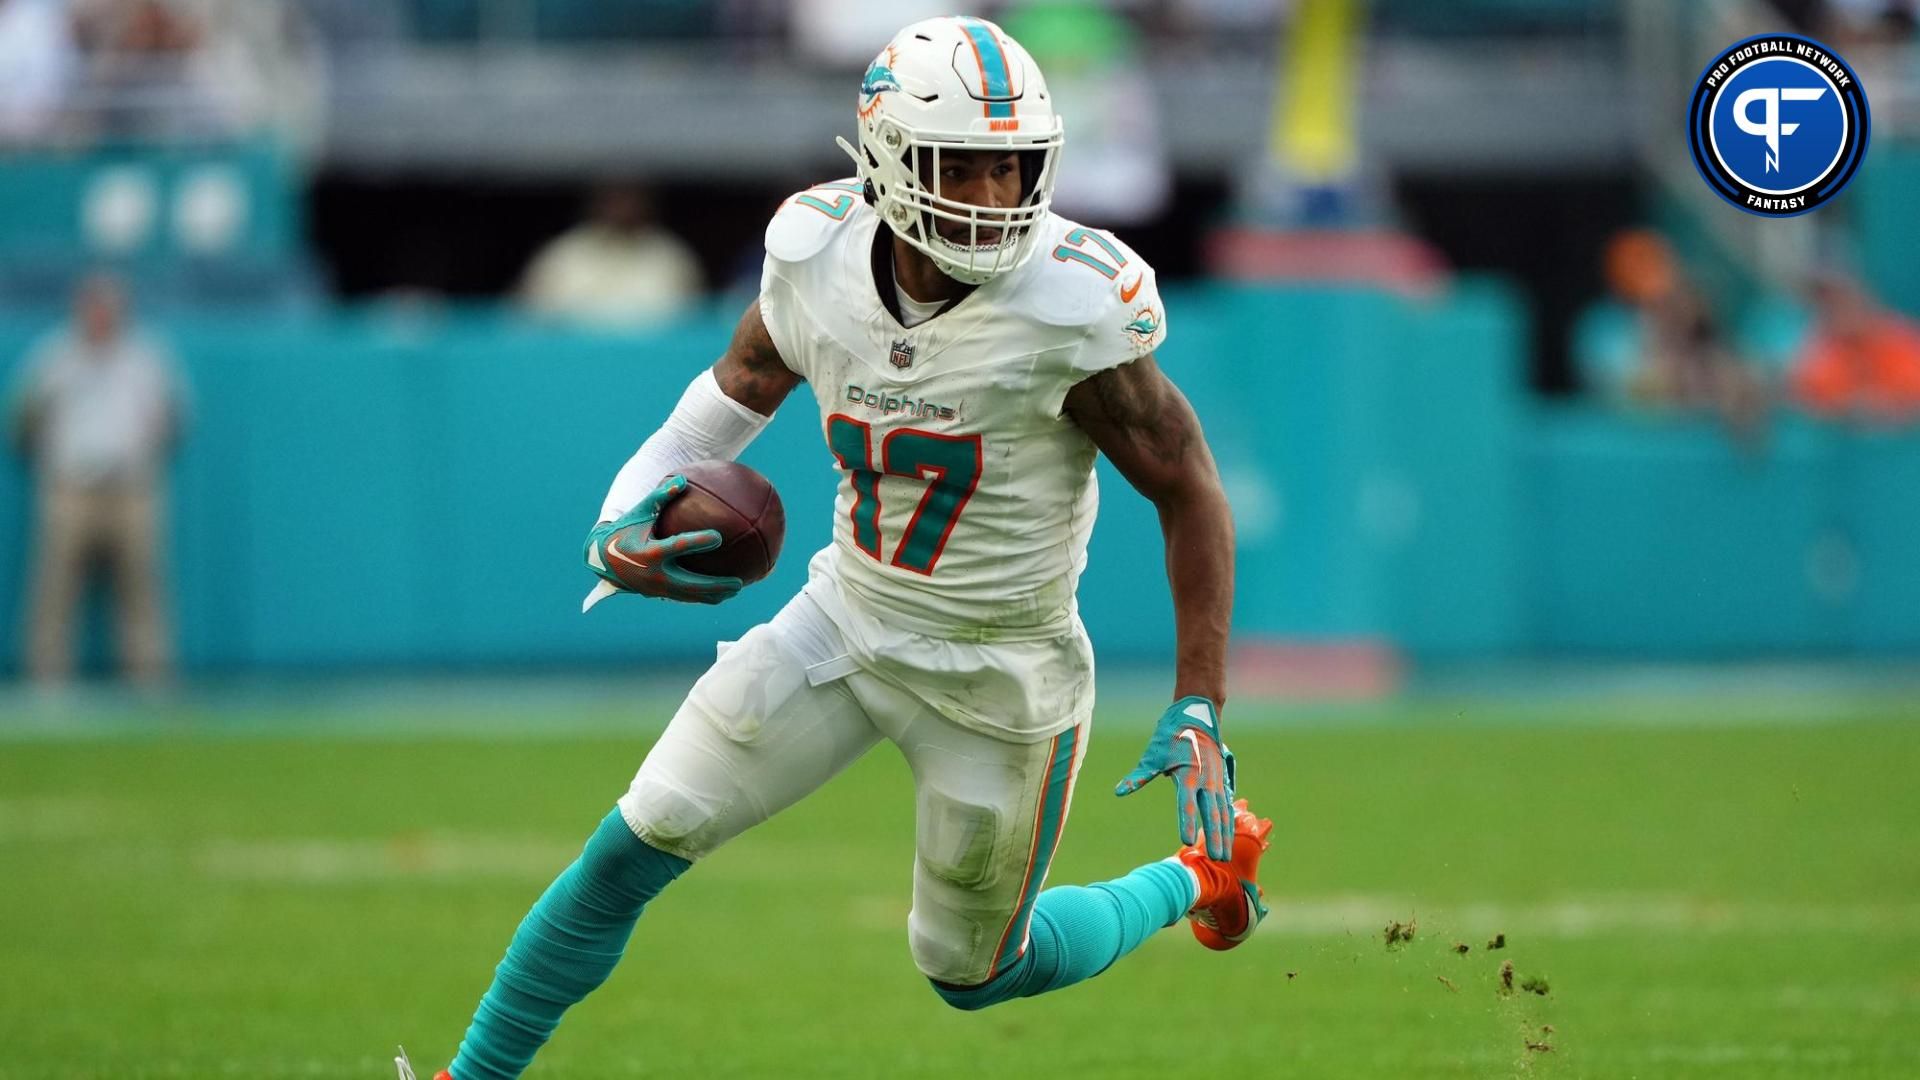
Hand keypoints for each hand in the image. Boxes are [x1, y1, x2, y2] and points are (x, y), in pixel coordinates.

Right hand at [584, 475, 742, 604]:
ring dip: (714, 596)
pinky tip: (721, 593)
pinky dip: (702, 596)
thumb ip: (660, 497)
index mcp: (650, 552)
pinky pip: (684, 598)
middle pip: (690, 585)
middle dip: (715, 585)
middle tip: (739, 582)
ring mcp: (656, 589)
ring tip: (737, 590)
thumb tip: (682, 480)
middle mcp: (654, 574)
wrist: (602, 559)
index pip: (677, 546)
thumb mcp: (640, 512)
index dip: (698, 542)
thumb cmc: (626, 530)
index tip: (718, 537)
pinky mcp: (658, 595)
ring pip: (690, 596)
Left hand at [1114, 696, 1235, 860]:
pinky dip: (1228, 821)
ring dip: (1224, 834)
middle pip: (1212, 812)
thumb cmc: (1170, 736)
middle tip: (1217, 859)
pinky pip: (1227, 804)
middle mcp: (1206, 779)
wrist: (1197, 716)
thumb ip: (1139, 776)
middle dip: (1214, 837)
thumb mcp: (1153, 755)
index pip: (1187, 803)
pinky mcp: (1222, 780)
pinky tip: (1230, 837)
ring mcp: (1216, 780)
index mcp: (1188, 774)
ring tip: (1224, 856)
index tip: (1185, 840)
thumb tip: (1119, 792)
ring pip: (1223, 811)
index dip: (1186, 822)